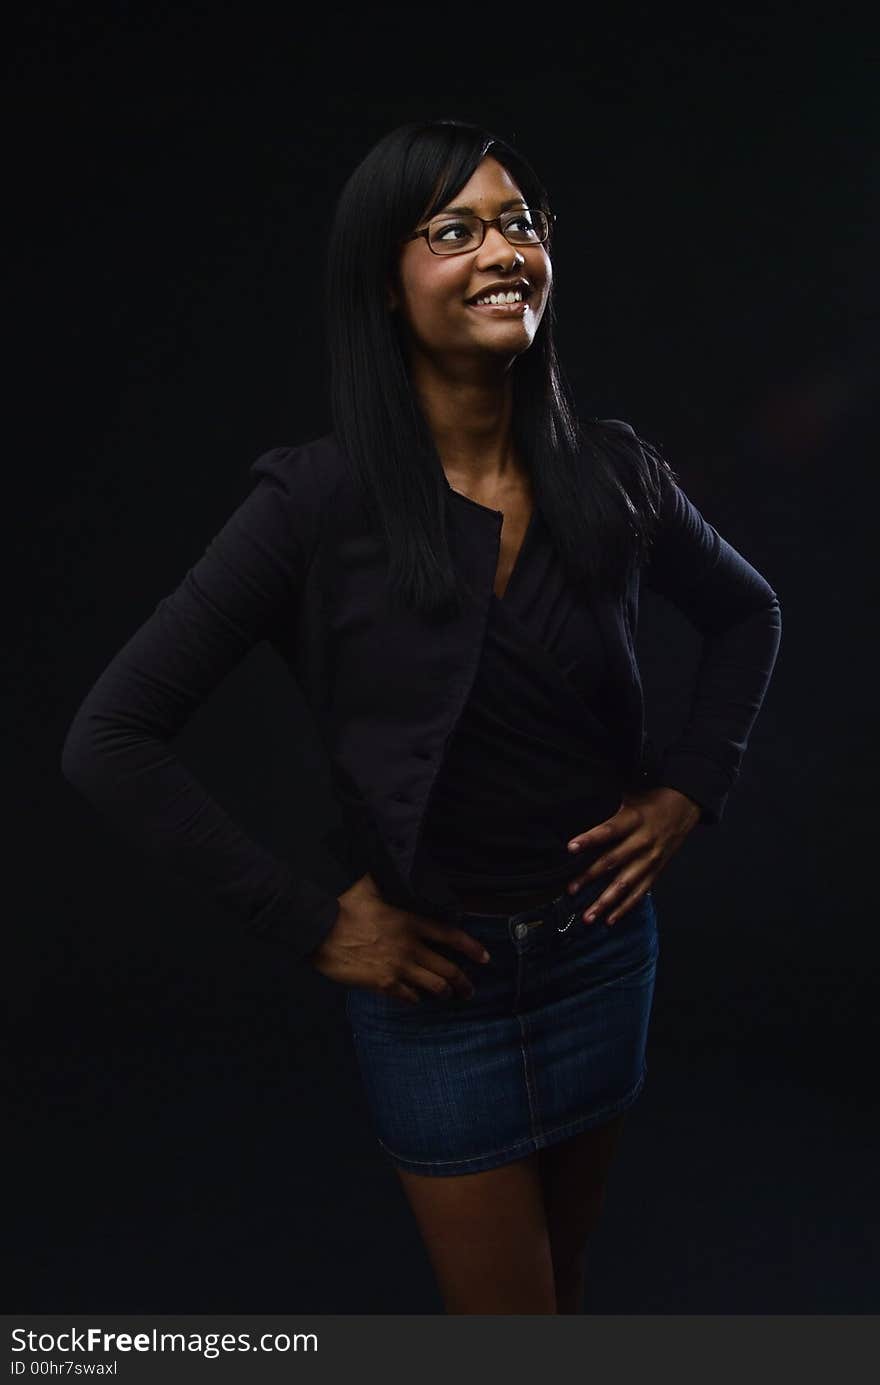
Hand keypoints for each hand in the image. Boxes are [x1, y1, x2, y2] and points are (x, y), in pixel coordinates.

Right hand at [309, 871, 491, 1005]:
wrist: (320, 930)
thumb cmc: (343, 906)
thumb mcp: (368, 886)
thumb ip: (384, 881)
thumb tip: (387, 864)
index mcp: (410, 923)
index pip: (450, 936)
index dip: (471, 948)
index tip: (486, 958)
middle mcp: (410, 947)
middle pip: (448, 969)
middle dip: (463, 982)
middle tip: (469, 990)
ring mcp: (397, 968)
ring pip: (433, 986)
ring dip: (444, 992)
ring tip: (448, 996)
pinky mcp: (381, 983)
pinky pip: (407, 996)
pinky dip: (415, 999)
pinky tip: (416, 999)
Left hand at [565, 787, 701, 926]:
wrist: (686, 804)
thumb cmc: (652, 798)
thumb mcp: (630, 794)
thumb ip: (608, 805)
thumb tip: (580, 803)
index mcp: (633, 819)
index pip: (608, 831)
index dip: (589, 839)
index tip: (570, 847)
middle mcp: (642, 841)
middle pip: (613, 861)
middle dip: (590, 877)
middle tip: (571, 890)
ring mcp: (650, 859)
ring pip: (625, 884)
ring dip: (606, 902)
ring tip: (588, 916)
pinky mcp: (656, 870)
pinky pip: (640, 892)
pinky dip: (625, 907)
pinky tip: (610, 919)